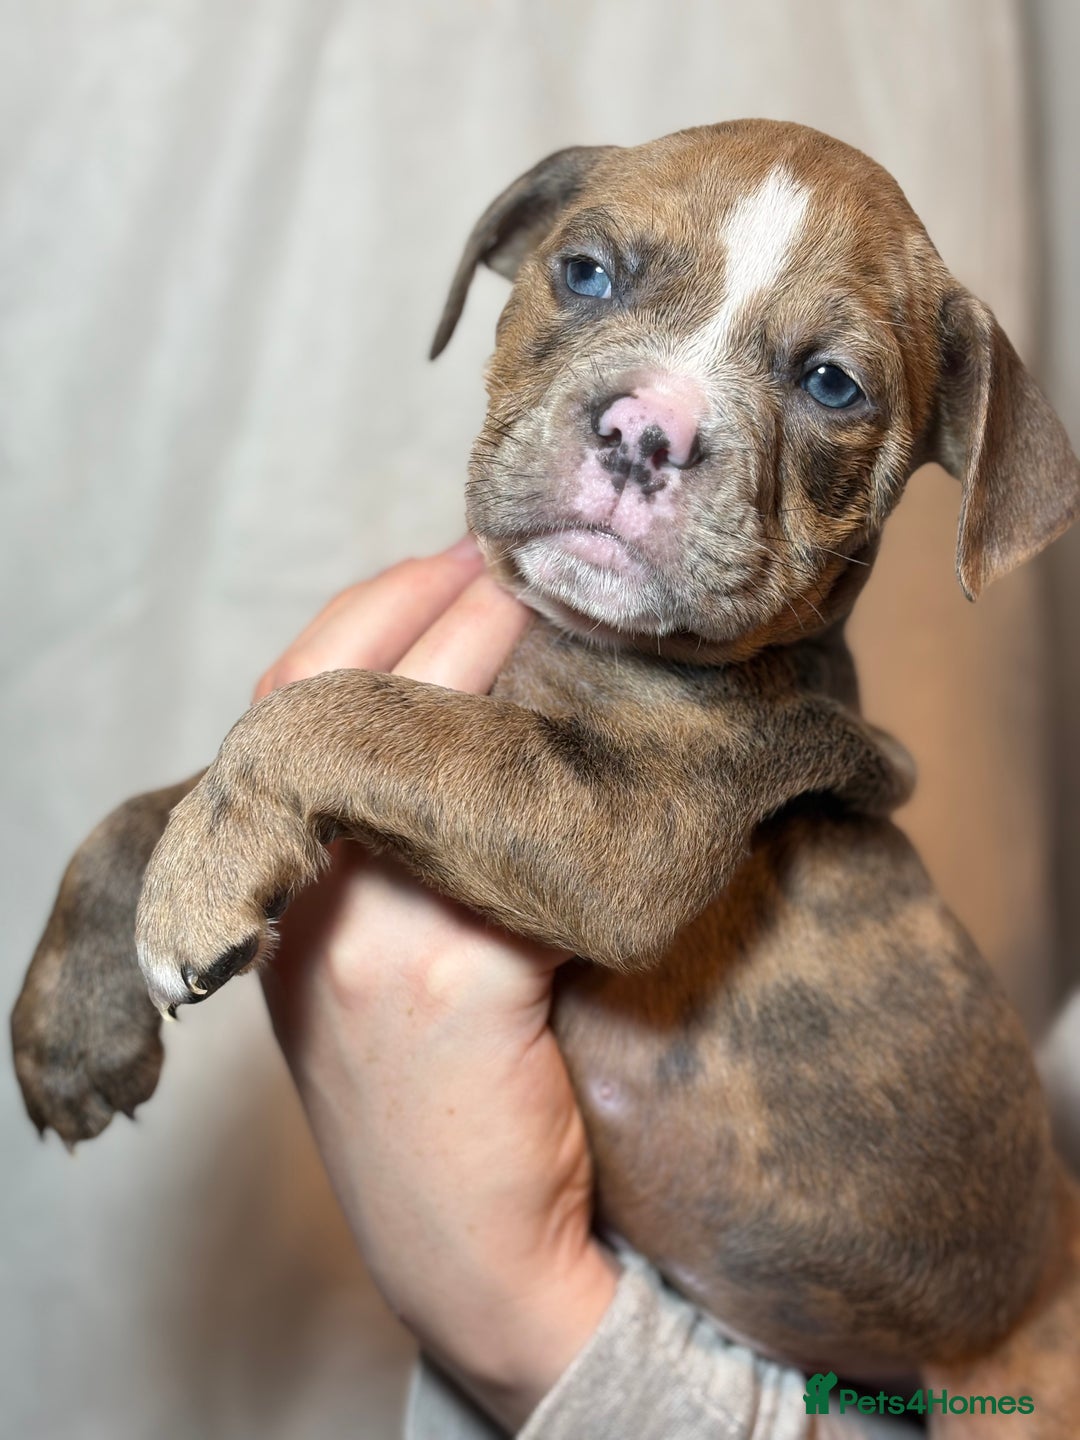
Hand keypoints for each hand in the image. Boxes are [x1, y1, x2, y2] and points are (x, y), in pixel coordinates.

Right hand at [256, 540, 619, 1431]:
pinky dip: (571, 765)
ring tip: (585, 603)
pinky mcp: (447, 975)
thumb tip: (502, 693)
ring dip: (515, 652)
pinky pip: (517, 833)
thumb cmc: (442, 1090)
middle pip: (362, 683)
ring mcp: (363, 929)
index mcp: (276, 871)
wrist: (468, 1250)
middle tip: (544, 550)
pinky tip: (622, 730)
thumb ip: (407, 834)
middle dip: (458, 594)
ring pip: (439, 736)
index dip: (391, 595)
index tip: (476, 545)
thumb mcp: (381, 946)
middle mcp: (302, 887)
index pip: (302, 680)